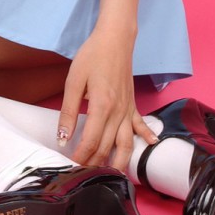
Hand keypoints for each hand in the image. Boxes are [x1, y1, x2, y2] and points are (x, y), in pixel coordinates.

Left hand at [58, 27, 157, 170]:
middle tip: (83, 175)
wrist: (115, 38)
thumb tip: (62, 137)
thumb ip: (68, 111)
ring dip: (120, 162)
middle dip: (95, 164)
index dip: (80, 156)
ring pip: (126, 143)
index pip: (90, 141)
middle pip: (107, 147)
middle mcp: (118, 112)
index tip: (70, 165)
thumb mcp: (74, 81)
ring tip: (111, 176)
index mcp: (102, 106)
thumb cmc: (92, 56)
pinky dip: (147, 135)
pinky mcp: (133, 103)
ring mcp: (128, 109)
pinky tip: (152, 144)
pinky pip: (141, 124)